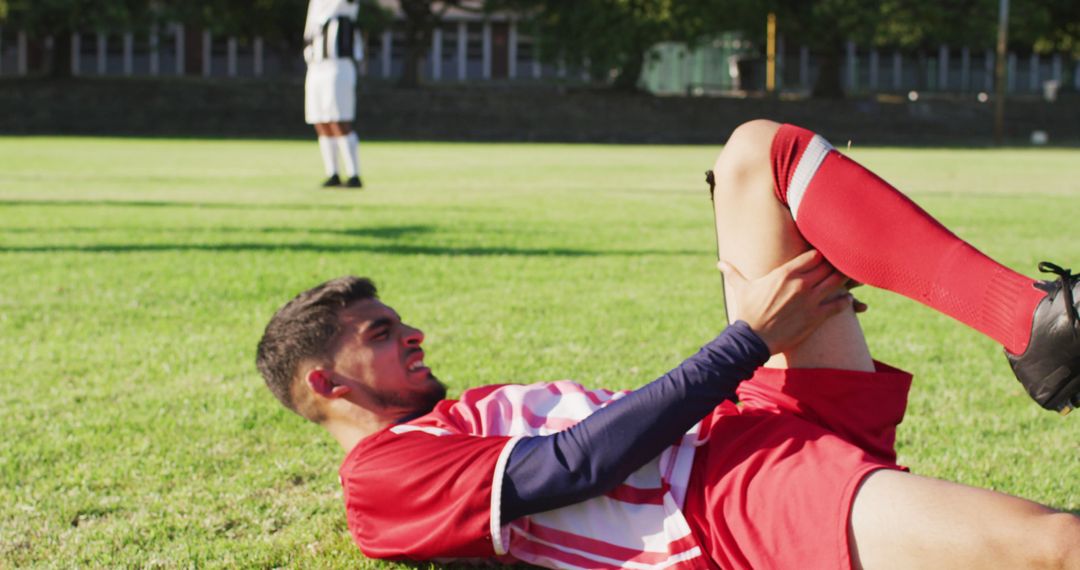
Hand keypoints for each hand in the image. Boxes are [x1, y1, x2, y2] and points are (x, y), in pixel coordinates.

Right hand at [719, 250, 852, 353]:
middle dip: (835, 266)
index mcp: (785, 272)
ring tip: (845, 284)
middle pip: (829, 266)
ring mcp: (811, 300)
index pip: (814, 255)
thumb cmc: (747, 313)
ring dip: (844, 282)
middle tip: (838, 270)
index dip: (821, 256)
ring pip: (838, 282)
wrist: (753, 339)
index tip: (823, 260)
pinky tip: (845, 302)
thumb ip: (734, 273)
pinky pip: (841, 305)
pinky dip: (846, 302)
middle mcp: (801, 283)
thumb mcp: (741, 289)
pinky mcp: (817, 317)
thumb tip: (720, 264)